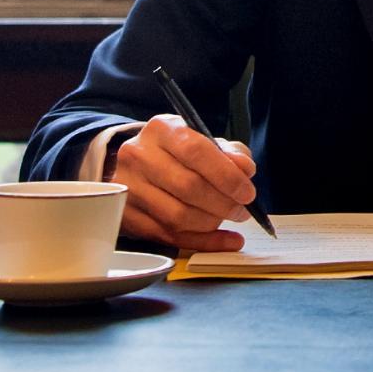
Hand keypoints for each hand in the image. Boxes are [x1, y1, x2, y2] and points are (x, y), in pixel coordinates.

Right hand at [113, 114, 257, 253]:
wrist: (135, 166)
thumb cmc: (177, 154)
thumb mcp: (203, 142)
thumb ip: (229, 153)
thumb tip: (245, 170)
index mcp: (162, 130)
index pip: (197, 151)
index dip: (227, 175)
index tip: (247, 192)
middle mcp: (138, 155)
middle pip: (188, 186)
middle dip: (223, 203)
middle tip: (242, 211)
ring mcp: (127, 188)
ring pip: (177, 215)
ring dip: (211, 223)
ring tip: (228, 218)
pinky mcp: (125, 216)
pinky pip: (167, 236)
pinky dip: (200, 241)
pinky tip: (221, 240)